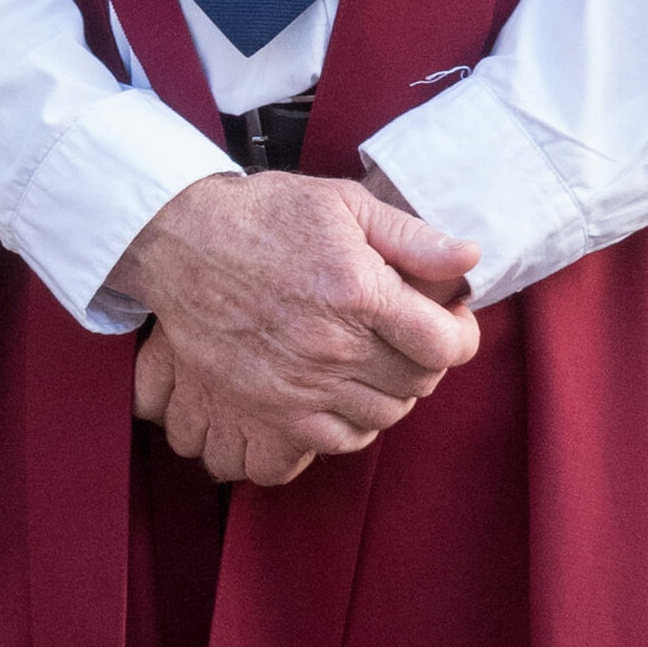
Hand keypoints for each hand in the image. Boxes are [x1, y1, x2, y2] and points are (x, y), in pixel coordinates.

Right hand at [117, 172, 480, 486]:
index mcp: (358, 292)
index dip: (461, 335)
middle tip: (410, 337)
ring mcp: (299, 386)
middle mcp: (333, 346)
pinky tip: (345, 395)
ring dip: (391, 393)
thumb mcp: (342, 203)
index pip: (444, 345)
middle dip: (426, 361)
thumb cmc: (261, 216)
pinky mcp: (269, 412)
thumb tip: (468, 258)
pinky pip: (335, 442)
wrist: (179, 242)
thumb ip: (411, 236)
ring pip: (382, 417)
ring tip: (377, 363)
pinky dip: (352, 426)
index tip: (451, 322)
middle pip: (418, 384)